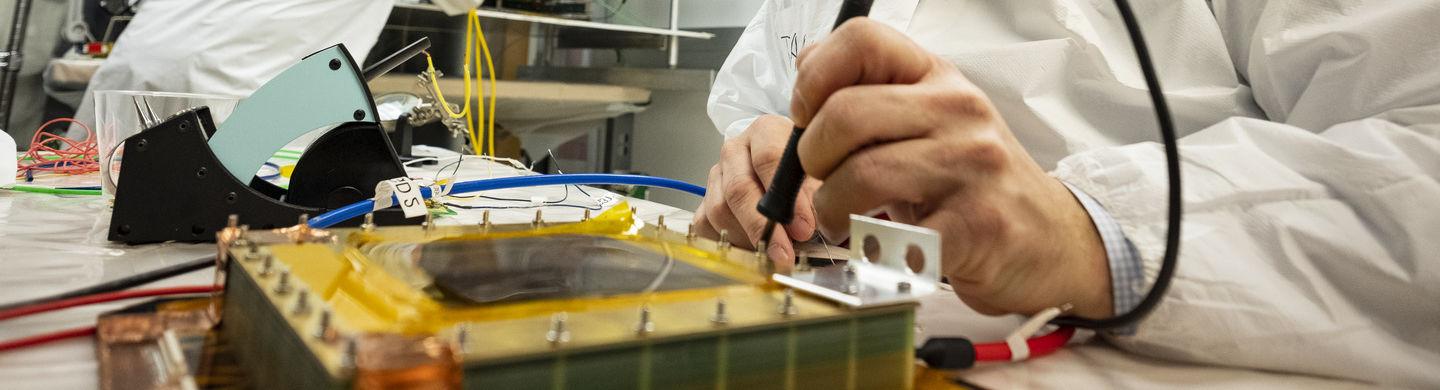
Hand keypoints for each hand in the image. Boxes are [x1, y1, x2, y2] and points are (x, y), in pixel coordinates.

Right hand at [693, 114, 822, 271]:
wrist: (781, 168)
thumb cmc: (802, 170)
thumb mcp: (818, 173)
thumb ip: (816, 194)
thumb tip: (812, 224)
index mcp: (765, 132)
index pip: (769, 159)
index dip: (787, 199)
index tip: (804, 228)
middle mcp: (736, 150)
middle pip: (738, 188)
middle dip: (762, 227)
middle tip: (783, 252)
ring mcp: (717, 174)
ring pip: (719, 210)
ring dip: (746, 238)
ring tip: (772, 251)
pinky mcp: (706, 198)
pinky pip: (705, 224)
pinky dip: (727, 242)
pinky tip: (752, 248)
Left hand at [791, 19, 1112, 318]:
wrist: (1049, 237)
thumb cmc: (974, 180)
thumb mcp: (930, 118)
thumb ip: (874, 92)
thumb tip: (808, 68)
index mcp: (938, 77)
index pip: (862, 39)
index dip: (815, 77)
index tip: (807, 115)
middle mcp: (958, 110)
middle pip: (844, 113)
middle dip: (812, 156)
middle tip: (823, 178)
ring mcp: (971, 166)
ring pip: (859, 176)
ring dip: (832, 209)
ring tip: (844, 220)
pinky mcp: (975, 225)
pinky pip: (893, 235)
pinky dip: (871, 248)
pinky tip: (882, 248)